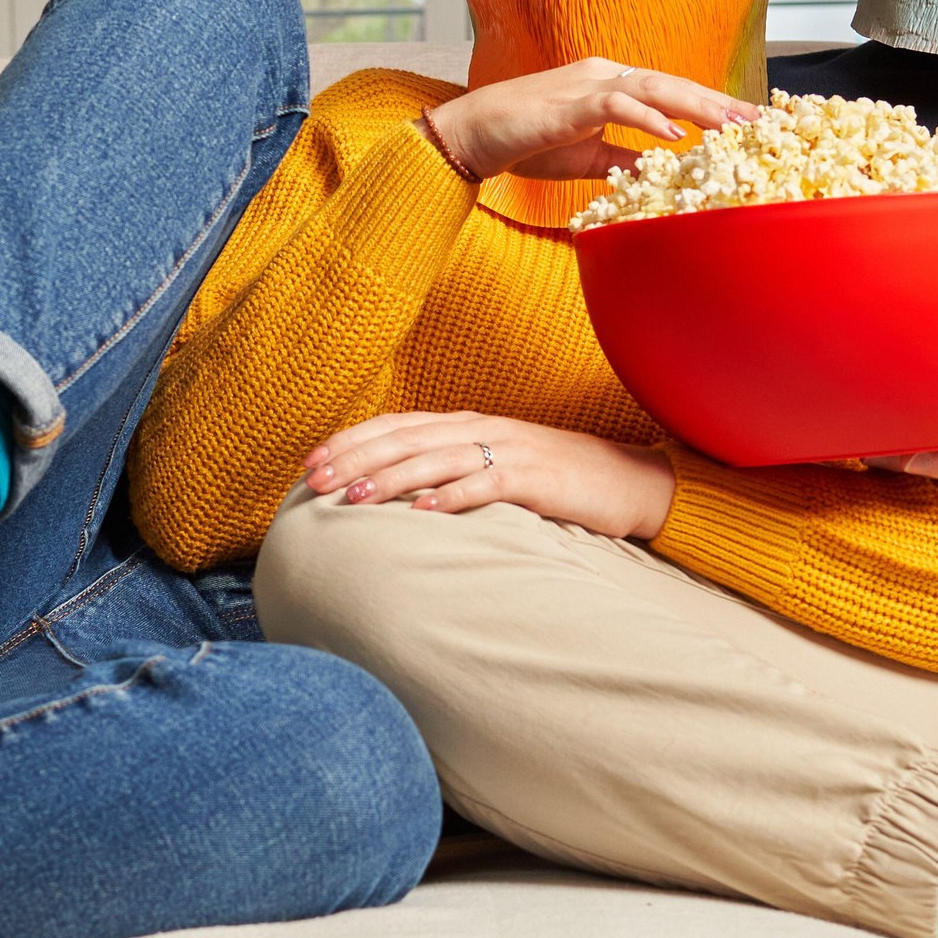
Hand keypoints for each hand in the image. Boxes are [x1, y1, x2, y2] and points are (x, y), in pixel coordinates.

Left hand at [304, 412, 677, 539]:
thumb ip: (450, 470)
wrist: (628, 482)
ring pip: (436, 459)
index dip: (350, 441)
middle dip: (355, 459)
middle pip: (404, 438)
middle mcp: (481, 428)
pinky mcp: (535, 477)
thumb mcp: (494, 468)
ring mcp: (509, 450)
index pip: (395, 425)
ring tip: (355, 499)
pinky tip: (422, 514)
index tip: (309, 465)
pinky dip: (452, 496)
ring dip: (391, 478)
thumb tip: (394, 494)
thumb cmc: (555, 482)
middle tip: (315, 483)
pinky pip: (486, 484)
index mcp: (466, 424)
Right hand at [423, 57, 754, 184]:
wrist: (473, 133)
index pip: (672, 93)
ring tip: (732, 125)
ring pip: (654, 89)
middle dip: (719, 103)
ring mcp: (588, 84)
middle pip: (674, 85)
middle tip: (760, 120)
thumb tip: (659, 172)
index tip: (748, 123)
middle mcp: (606, 75)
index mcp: (611, 84)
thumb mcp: (585, 157)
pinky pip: (617, 106)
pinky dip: (648, 119)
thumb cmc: (524, 142)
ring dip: (697, 107)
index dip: (712, 106)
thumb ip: (622, 160)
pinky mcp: (570, 103)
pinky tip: (675, 134)